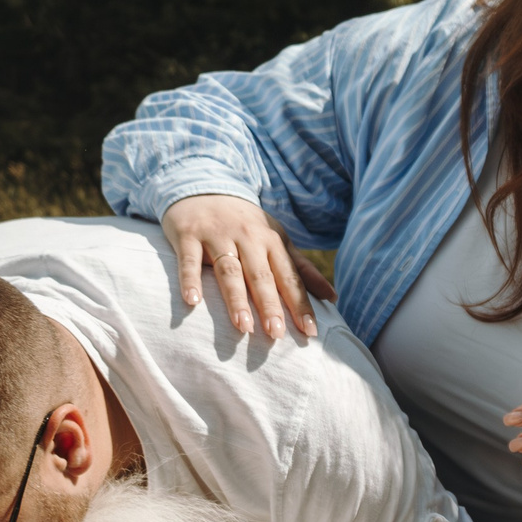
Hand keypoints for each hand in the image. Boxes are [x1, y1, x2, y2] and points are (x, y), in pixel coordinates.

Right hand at [159, 194, 335, 341]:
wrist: (203, 187)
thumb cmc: (245, 224)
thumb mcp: (276, 239)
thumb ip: (301, 269)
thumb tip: (333, 297)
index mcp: (271, 241)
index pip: (289, 277)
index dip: (300, 304)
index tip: (310, 332)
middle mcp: (247, 238)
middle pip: (261, 276)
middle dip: (270, 305)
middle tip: (276, 334)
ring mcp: (217, 235)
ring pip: (228, 271)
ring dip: (236, 299)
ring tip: (243, 327)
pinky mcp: (188, 234)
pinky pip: (188, 260)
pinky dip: (190, 280)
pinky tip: (192, 302)